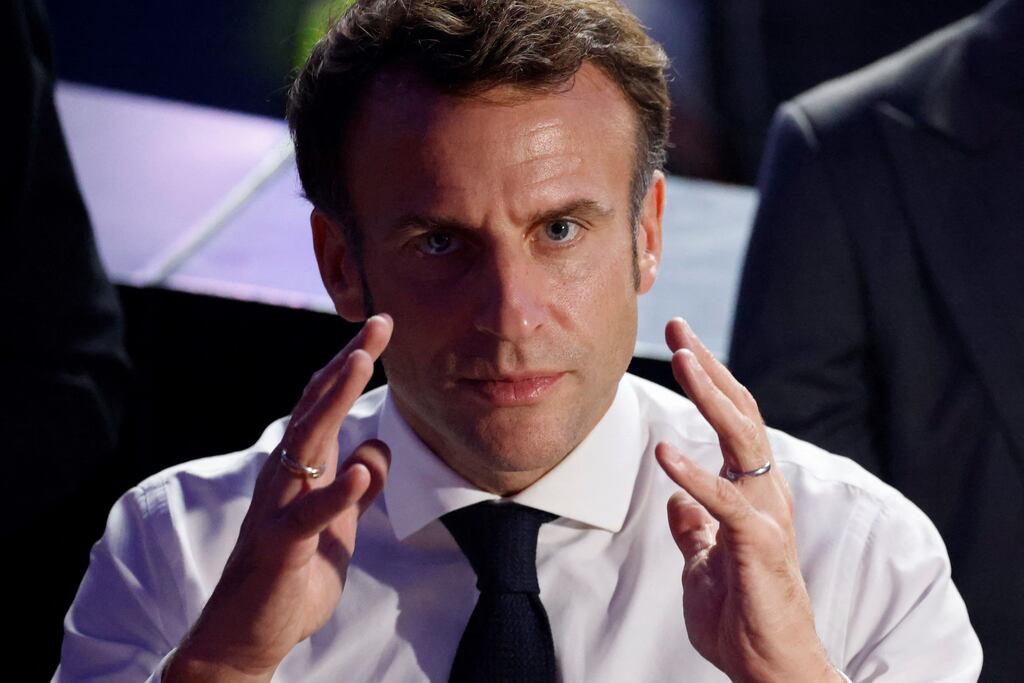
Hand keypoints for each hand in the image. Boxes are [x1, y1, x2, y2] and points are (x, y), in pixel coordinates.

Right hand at [166, 314, 393, 682]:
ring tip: (362, 364)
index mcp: (299, 469)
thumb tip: (375, 450)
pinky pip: (307, 516)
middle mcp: (283, 478)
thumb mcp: (336, 527)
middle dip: (347, 363)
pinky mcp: (278, 547)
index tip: (380, 329)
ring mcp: (276, 508)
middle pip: (314, 408)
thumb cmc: (289, 577)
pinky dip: (334, 494)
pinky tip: (359, 472)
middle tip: (378, 324)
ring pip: (304, 445)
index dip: (351, 366)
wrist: (244, 638)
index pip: (324, 405)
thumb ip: (354, 490)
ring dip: (333, 402)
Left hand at [655, 318, 840, 682]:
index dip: (709, 381)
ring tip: (683, 361)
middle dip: (709, 368)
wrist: (770, 670)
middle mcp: (765, 494)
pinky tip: (665, 454)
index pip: (732, 422)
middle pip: (740, 415)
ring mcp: (767, 517)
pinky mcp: (760, 547)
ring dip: (711, 398)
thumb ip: (695, 529)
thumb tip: (676, 503)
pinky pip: (726, 503)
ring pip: (743, 442)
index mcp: (752, 493)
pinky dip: (695, 475)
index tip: (682, 345)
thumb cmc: (742, 619)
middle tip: (680, 328)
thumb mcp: (704, 565)